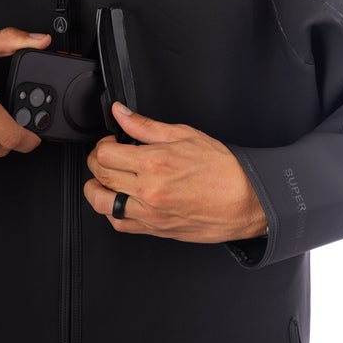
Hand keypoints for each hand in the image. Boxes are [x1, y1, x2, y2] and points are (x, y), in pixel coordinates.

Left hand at [84, 103, 266, 242]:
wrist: (246, 199)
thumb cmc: (221, 168)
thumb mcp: (183, 134)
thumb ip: (145, 125)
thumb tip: (121, 113)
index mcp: (154, 163)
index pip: (105, 155)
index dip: (102, 145)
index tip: (112, 142)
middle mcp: (148, 191)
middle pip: (100, 176)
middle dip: (97, 162)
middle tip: (109, 155)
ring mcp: (150, 213)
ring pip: (102, 204)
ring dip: (96, 188)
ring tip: (106, 178)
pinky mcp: (156, 229)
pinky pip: (120, 225)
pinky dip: (111, 212)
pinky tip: (118, 199)